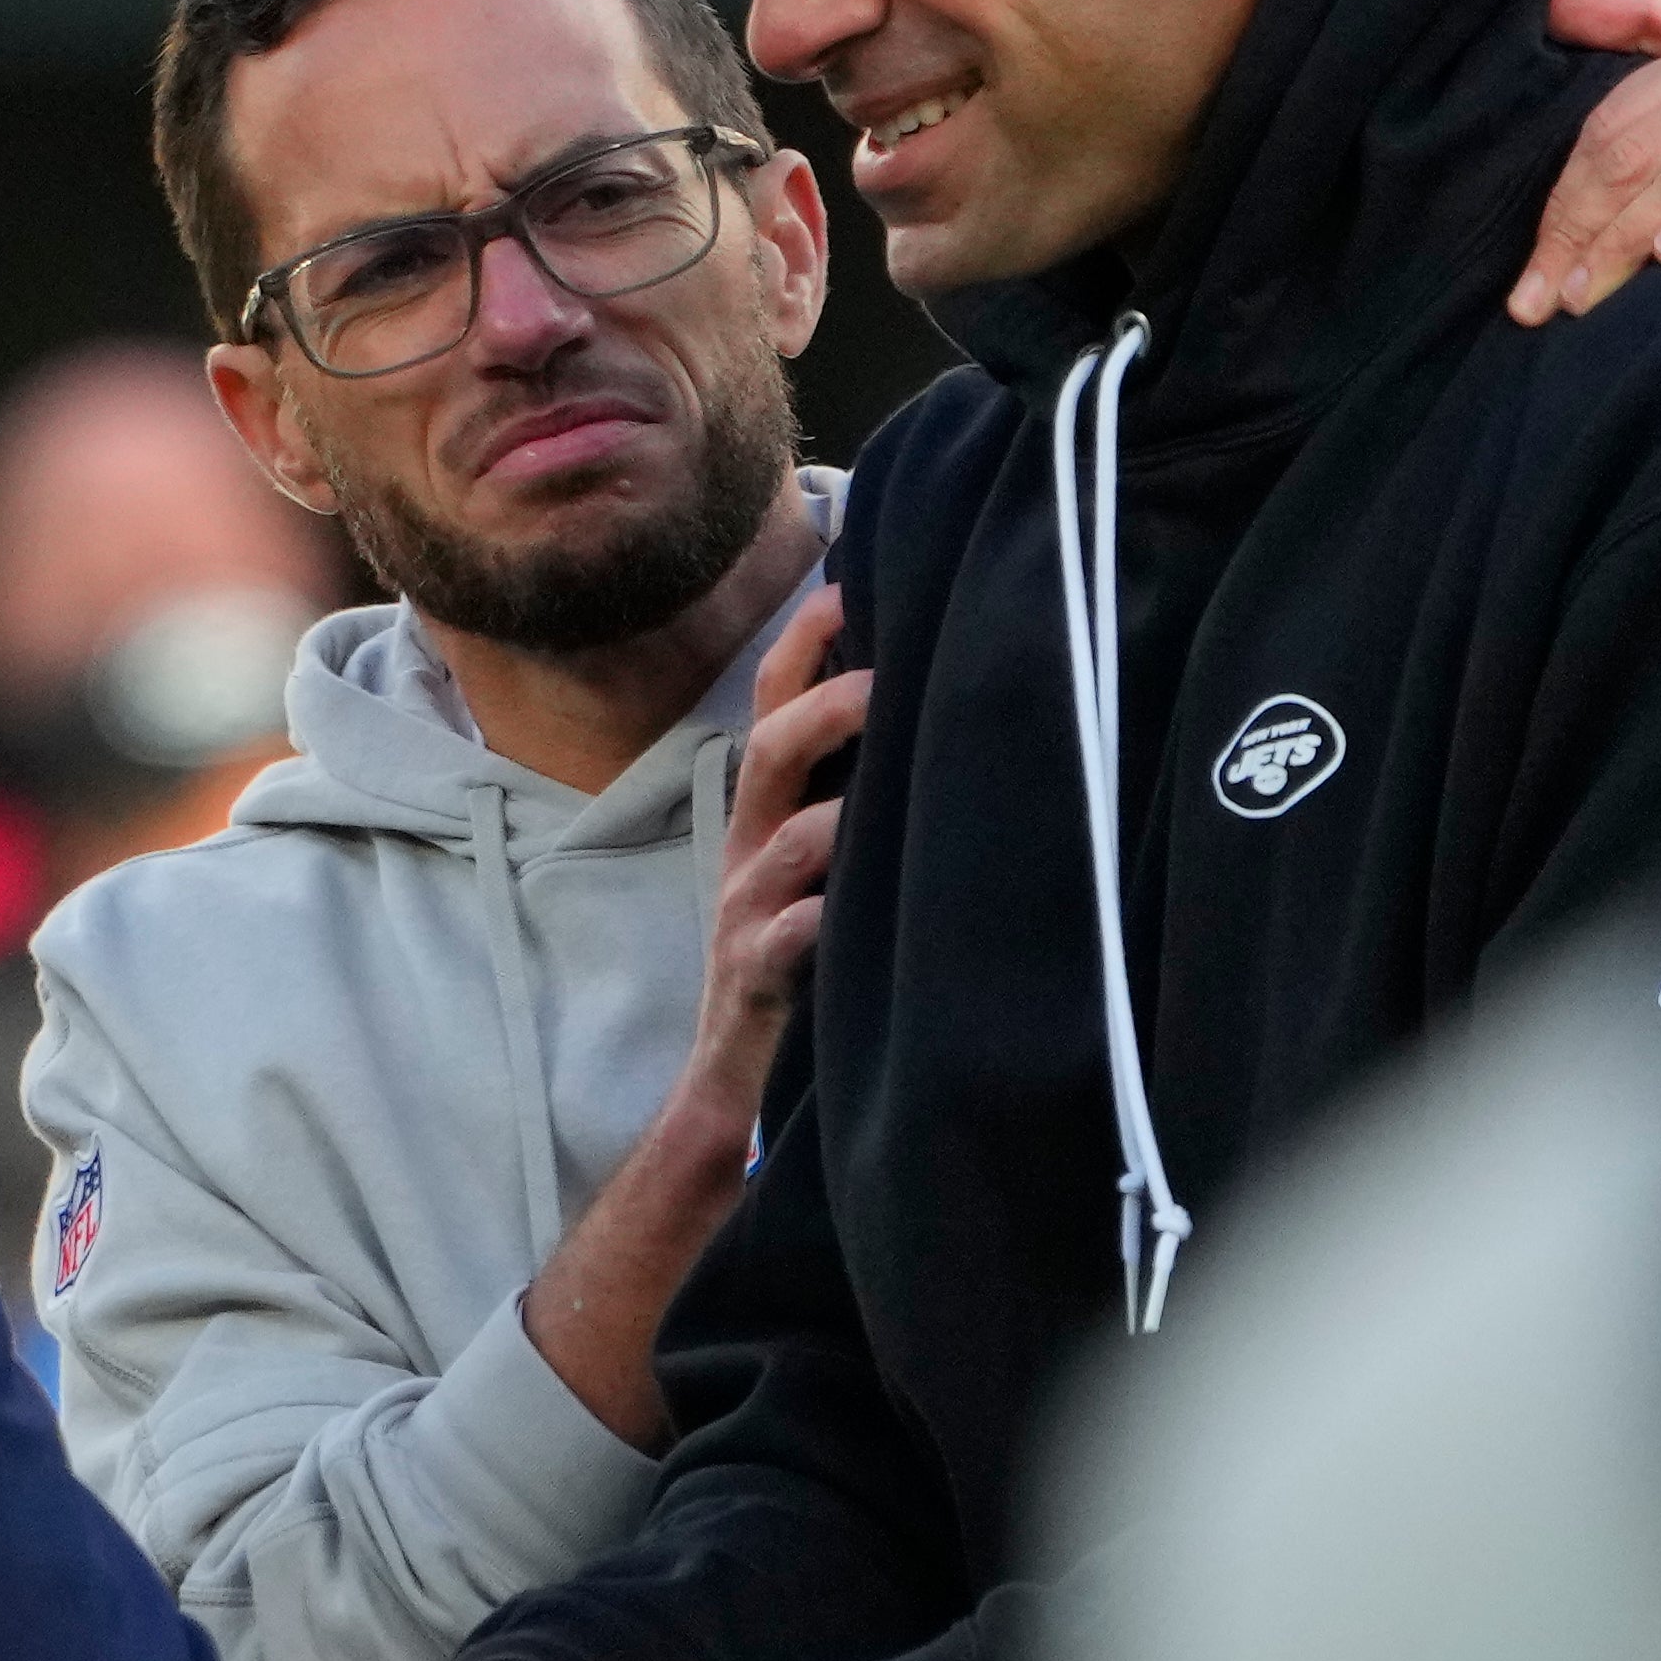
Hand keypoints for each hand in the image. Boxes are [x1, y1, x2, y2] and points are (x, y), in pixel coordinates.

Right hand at [675, 587, 869, 1150]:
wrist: (732, 1076)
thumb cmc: (795, 955)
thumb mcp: (816, 865)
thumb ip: (850, 796)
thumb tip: (928, 713)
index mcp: (768, 812)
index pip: (773, 705)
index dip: (804, 642)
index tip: (850, 584)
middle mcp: (752, 848)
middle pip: (771, 753)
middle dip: (827, 708)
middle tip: (888, 677)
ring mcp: (750, 912)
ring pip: (784, 843)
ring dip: (837, 817)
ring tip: (891, 797)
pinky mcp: (762, 978)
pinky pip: (787, 939)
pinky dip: (819, 920)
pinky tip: (849, 914)